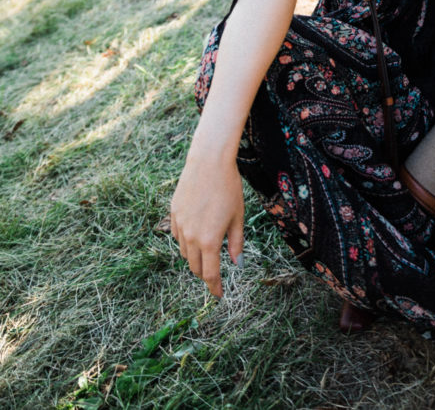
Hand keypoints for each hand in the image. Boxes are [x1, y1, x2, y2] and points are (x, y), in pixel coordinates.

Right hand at [170, 151, 244, 297]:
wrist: (208, 162)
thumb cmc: (228, 188)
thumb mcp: (238, 216)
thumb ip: (236, 242)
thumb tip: (236, 263)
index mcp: (210, 241)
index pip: (210, 274)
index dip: (214, 287)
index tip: (219, 294)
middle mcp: (191, 237)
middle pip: (195, 267)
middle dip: (205, 273)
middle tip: (215, 272)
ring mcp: (180, 226)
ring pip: (184, 253)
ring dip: (195, 258)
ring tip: (207, 251)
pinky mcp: (173, 214)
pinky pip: (177, 237)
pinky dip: (186, 242)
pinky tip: (196, 233)